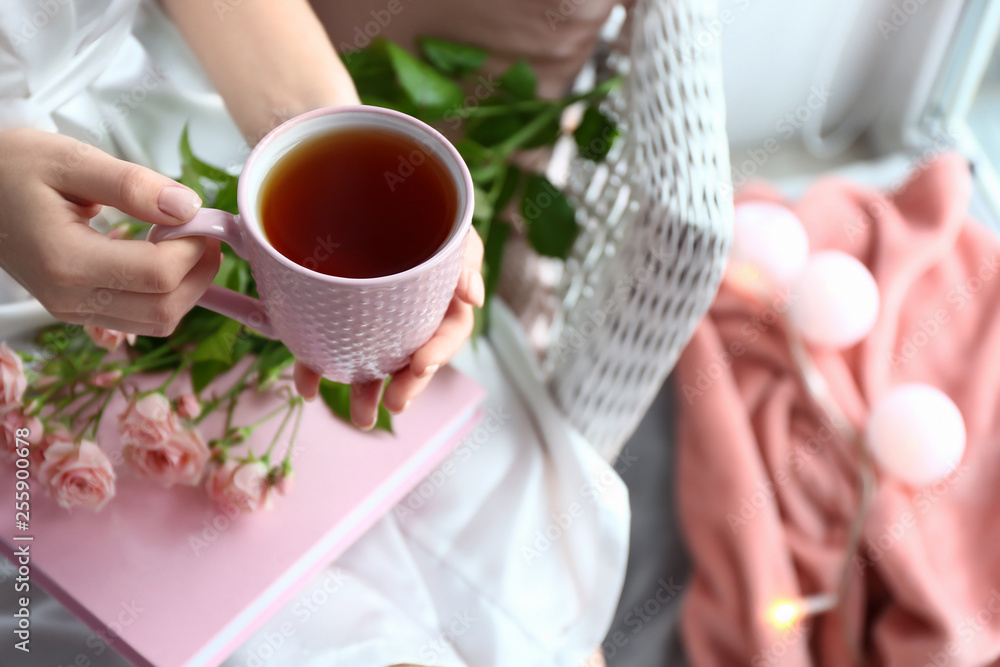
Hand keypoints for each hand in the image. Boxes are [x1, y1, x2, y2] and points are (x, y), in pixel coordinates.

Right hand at [0, 129, 219, 335]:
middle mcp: (70, 298)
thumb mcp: (70, 159)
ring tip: (180, 241)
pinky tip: (159, 257)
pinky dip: (166, 294)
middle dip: (199, 271)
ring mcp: (73, 311)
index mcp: (67, 260)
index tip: (199, 216)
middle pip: (166, 308)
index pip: (159, 274)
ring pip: (159, 322)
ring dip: (187, 286)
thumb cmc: (12, 168)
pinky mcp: (79, 312)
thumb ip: (132, 185)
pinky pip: (141, 319)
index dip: (194, 246)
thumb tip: (187, 207)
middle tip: (201, 230)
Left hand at [293, 229, 485, 428]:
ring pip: (376, 362)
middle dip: (407, 385)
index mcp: (443, 297)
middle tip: (396, 404)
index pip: (451, 330)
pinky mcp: (338, 318)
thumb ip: (464, 258)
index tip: (422, 364)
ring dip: (368, 392)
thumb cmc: (417, 210)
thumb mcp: (450, 228)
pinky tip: (306, 385)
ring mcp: (376, 320)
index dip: (440, 350)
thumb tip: (475, 298)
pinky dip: (316, 369)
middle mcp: (413, 314)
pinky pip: (330, 347)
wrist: (362, 185)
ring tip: (361, 418)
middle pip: (416, 357)